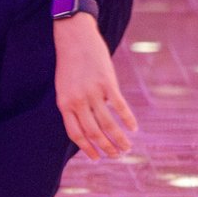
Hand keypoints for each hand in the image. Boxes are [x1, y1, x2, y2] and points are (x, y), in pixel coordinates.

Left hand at [54, 14, 136, 159]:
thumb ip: (74, 106)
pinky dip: (128, 119)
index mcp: (64, 104)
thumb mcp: (65, 87)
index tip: (97, 158)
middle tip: (118, 156)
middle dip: (107, 148)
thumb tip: (90, 125)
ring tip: (127, 147)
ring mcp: (92, 92)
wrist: (75, 38)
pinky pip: (119, 107)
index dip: (87, 148)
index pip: (75, 134)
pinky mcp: (107, 83)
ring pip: (108, 124)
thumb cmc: (70, 64)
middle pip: (93, 132)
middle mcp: (77, 101)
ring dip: (119, 139)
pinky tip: (133, 128)